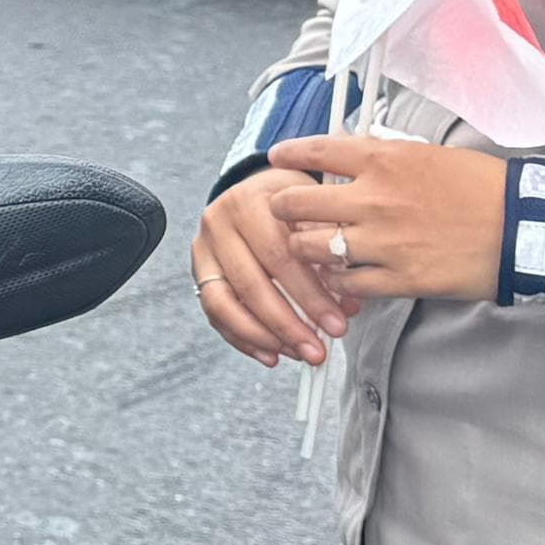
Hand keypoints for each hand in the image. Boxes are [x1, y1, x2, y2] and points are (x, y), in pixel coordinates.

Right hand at [191, 169, 339, 368]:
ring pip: (223, 303)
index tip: (338, 325)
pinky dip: (242, 339)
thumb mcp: (316, 208)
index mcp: (250, 202)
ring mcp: (203, 249)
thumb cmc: (294, 203)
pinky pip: (214, 313)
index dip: (310, 296)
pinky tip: (271, 354)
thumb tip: (346, 304)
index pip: (280, 257)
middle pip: (251, 284)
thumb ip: (328, 250)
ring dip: (263, 337)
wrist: (259, 190)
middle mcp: (218, 223)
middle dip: (288, 325)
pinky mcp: (198, 272)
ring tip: (296, 354)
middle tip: (317, 351)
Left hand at [264, 135, 505, 313]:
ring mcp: (383, 243)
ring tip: (311, 248)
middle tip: (283, 212)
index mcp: (385, 161)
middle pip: (298, 204)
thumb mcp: (432, 156)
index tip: (277, 158)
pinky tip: (342, 277)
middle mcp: (375, 199)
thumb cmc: (485, 189)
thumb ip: (387, 160)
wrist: (524, 228)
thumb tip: (355, 156)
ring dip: (306, 248)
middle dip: (283, 209)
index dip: (289, 155)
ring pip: (313, 249)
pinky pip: (347, 284)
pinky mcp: (400, 279)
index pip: (317, 151)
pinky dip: (339, 281)